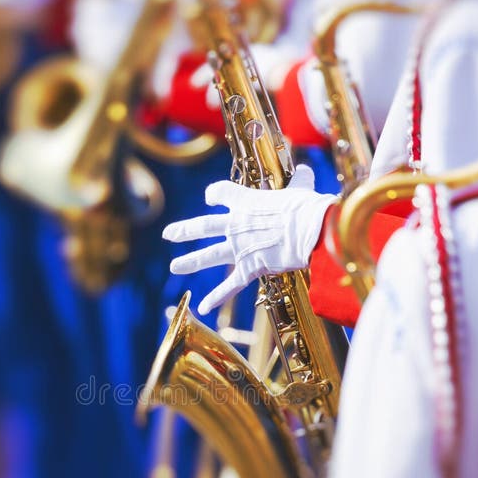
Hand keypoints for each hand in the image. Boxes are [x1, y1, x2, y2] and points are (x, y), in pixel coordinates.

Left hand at [163, 164, 336, 314]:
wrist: (308, 230)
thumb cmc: (305, 207)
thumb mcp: (300, 189)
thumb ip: (299, 181)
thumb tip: (306, 170)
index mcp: (246, 202)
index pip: (221, 193)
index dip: (214, 194)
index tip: (210, 196)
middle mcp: (236, 225)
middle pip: (204, 226)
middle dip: (185, 230)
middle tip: (168, 234)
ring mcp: (239, 248)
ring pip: (209, 256)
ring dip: (190, 262)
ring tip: (174, 267)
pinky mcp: (249, 268)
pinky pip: (230, 286)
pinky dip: (217, 298)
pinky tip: (203, 307)